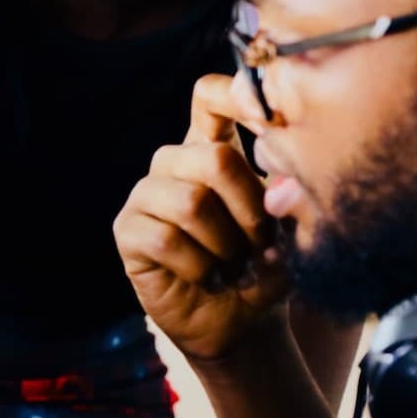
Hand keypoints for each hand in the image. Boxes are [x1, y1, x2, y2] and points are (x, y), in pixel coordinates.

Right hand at [114, 74, 289, 360]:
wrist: (240, 321)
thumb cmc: (264, 266)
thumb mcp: (287, 229)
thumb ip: (286, 199)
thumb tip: (278, 188)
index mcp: (212, 147)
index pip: (209, 97)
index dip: (235, 96)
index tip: (269, 121)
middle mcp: (175, 162)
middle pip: (214, 157)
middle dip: (251, 208)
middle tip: (263, 244)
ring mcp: (146, 194)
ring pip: (192, 203)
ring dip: (227, 245)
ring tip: (236, 266)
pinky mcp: (128, 230)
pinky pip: (165, 239)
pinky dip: (201, 266)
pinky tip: (209, 278)